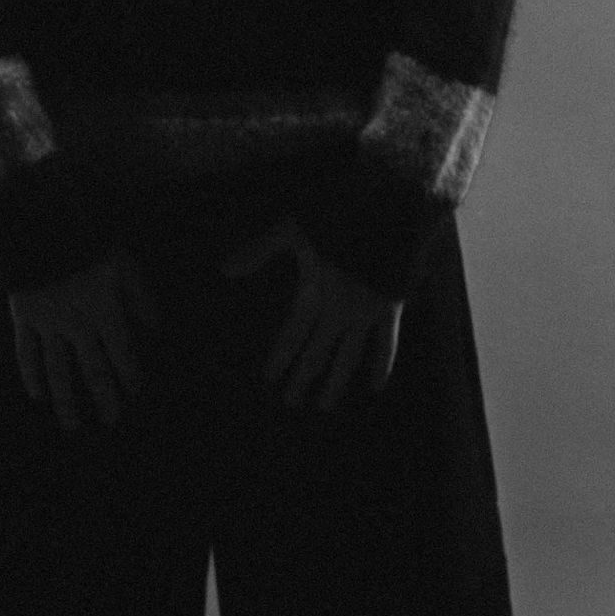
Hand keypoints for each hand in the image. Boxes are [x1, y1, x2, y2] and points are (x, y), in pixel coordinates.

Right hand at [9, 250, 161, 430]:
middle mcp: (77, 325)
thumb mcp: (125, 264)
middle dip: (104, 399)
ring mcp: (48, 324)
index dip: (131, 378)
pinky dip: (32, 375)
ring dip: (67, 401)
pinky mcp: (23, 317)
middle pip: (93, 371)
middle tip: (111, 423)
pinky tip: (37, 395)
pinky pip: (26, 353)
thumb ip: (141, 299)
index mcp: (105, 312)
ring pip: (59, 371)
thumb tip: (155, 330)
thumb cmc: (88, 239)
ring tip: (72, 425)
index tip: (135, 395)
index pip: (123, 356)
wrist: (41, 222)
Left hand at [220, 215, 401, 408]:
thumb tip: (223, 269)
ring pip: (348, 358)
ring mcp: (365, 314)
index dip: (280, 359)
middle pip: (316, 354)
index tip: (269, 380)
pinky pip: (387, 344)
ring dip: (336, 383)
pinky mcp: (390, 308)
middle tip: (291, 402)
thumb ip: (260, 250)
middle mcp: (338, 312)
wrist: (388, 209)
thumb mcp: (293, 229)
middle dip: (302, 379)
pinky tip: (375, 387)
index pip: (291, 336)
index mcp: (312, 294)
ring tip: (325, 406)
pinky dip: (382, 365)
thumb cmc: (338, 216)